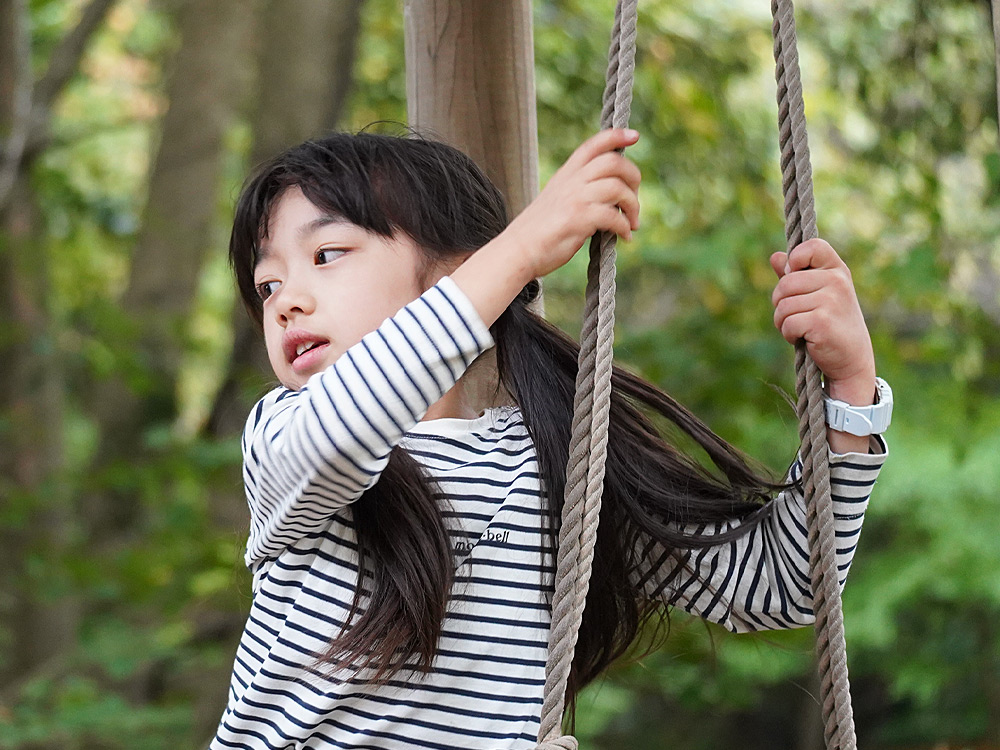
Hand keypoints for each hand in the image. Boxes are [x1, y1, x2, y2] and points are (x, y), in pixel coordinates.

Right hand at [506, 128, 640, 278]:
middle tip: (634, 201)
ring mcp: (574, 199)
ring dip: (633, 206)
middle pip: (613, 162)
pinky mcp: (578, 219)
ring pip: (618, 188)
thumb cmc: (540, 231)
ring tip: (633, 224)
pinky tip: (625, 236)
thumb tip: (612, 194)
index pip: (593, 145)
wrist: (517, 251)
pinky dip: (625, 227)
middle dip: (634, 178)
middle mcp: (571, 181)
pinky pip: (613, 216)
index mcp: (566, 174)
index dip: (616, 136)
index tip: (634, 136)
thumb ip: (579, 190)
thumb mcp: (557, 199)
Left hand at [770, 238, 875, 407]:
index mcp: (837, 270)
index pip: (811, 247)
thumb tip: (775, 257)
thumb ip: (796, 276)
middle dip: (781, 303)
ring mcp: (831, 301)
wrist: (851, 359)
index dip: (794, 259)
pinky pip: (786, 322)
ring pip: (783, 305)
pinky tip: (803, 338)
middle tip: (796, 316)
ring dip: (783, 321)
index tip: (794, 276)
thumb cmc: (831, 324)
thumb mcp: (818, 295)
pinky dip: (788, 334)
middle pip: (785, 283)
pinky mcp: (821, 321)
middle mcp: (837, 281)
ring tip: (801, 329)